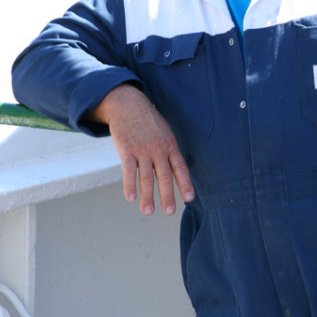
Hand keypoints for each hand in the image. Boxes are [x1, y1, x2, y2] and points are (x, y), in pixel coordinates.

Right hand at [89, 84, 194, 215]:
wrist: (128, 104)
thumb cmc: (148, 121)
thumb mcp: (165, 132)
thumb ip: (169, 150)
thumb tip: (174, 171)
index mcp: (170, 145)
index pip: (180, 167)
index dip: (185, 183)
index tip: (189, 198)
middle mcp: (158, 149)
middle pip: (164, 176)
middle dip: (167, 195)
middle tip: (169, 212)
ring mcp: (142, 150)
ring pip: (146, 177)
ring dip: (147, 196)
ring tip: (148, 211)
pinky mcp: (126, 150)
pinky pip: (129, 170)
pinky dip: (129, 185)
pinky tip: (131, 197)